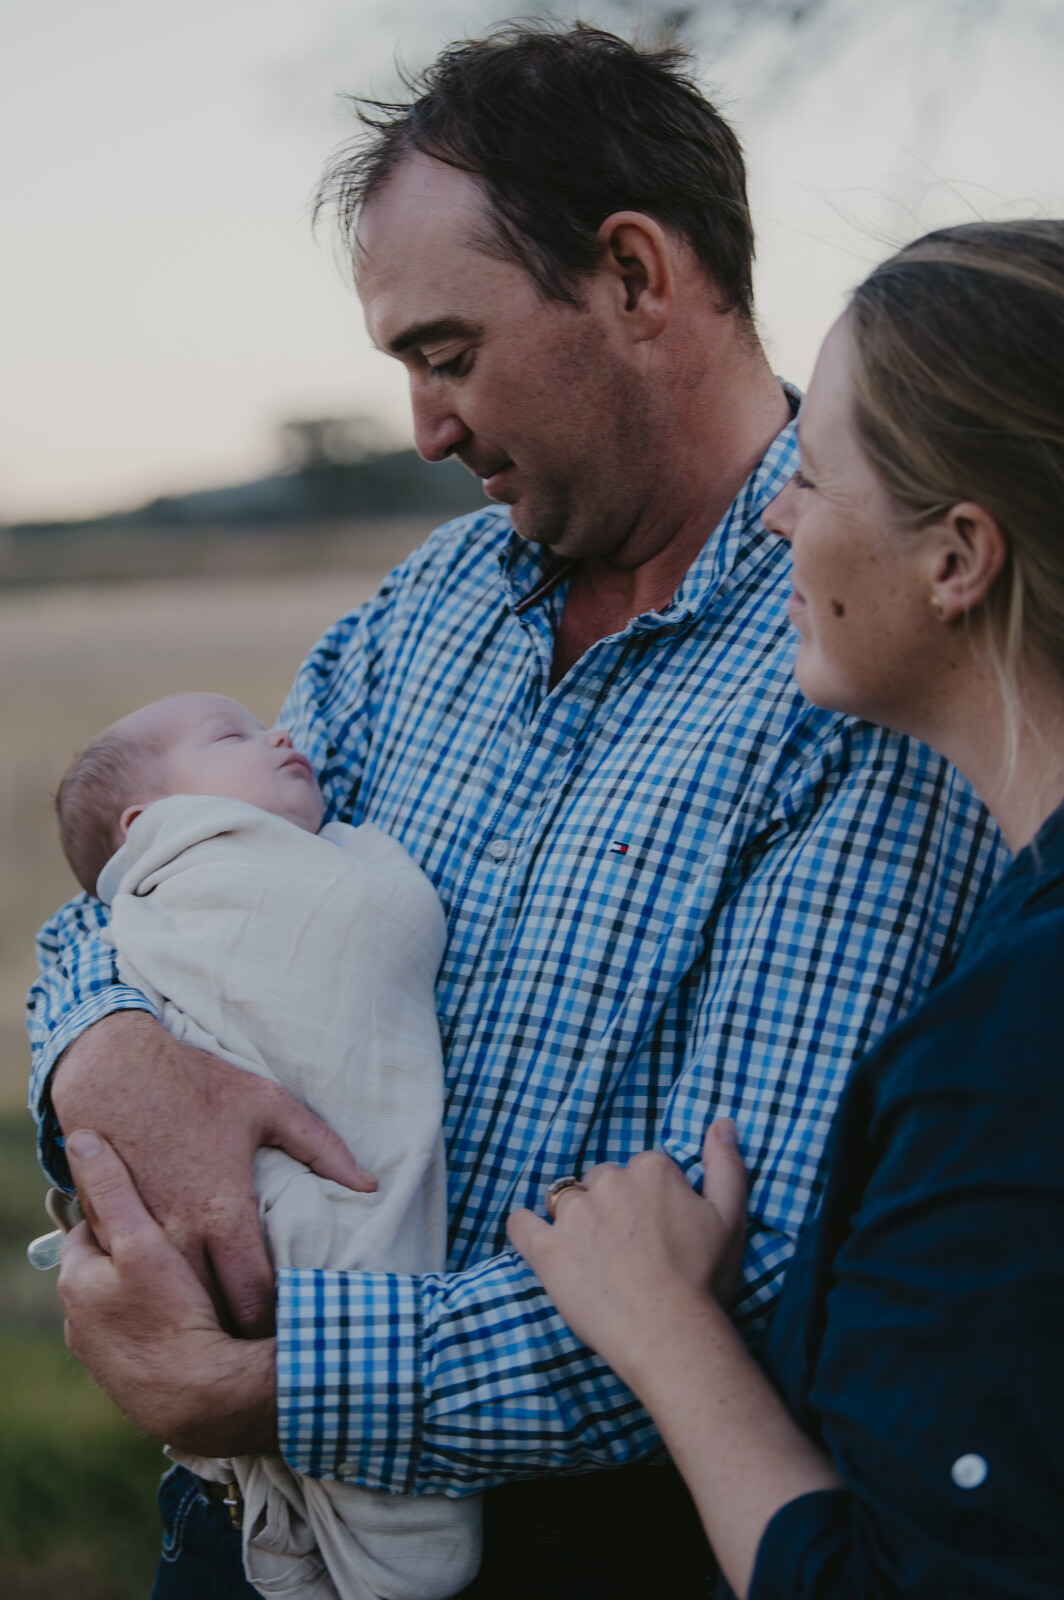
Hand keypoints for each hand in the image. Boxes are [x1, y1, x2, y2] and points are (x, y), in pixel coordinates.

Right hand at [51, 1013, 375, 1335]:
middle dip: (237, 1332)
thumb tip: (369, 1185)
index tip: (291, 1330)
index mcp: (223, 1211)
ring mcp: (137, 1237)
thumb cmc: (197, 1084)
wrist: (113, 1066)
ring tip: (227, 1329)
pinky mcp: (109, 1230)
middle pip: (212, 1313)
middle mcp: (179, 1234)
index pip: (253, 1296)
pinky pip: (134, 1277)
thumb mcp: (268, 1104)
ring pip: (170, 1305)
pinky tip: (178, 1295)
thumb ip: (323, 1148)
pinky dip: (157, 1288)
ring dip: (197, 1316)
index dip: (274, 1323)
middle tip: (264, 1340)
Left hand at [59, 1128, 276, 1455]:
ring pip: (129, 1303)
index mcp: (77, 1281)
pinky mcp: (135, 1381)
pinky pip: (147, 1335)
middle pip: (110, 1267)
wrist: (202, 1401)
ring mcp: (106, 1356)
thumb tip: (82, 1139)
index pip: (92, 1227)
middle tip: (181, 1235)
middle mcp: (81, 1323)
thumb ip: (113, 1190)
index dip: (124, 1209)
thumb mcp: (142, 1241)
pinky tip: (197, 1318)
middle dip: (138, 1250)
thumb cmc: (171, 1316)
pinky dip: (164, 1323)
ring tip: (194, 1277)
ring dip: (153, 1289)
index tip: (157, 1198)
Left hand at [507, 1121, 747, 1389]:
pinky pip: (520, 1224)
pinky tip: (538, 1241)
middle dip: (610, 1208)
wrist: (670, 1333)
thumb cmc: (704, 1280)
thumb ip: (725, 1164)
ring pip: (565, 1201)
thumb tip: (721, 1123)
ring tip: (593, 1259)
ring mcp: (573, 1214)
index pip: (642, 1170)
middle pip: (601, 1182)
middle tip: (628, 1250)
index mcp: (652, 1170)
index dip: (650, 1201)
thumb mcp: (730, 1217)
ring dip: (574, 1221)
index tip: (658, 1231)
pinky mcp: (545, 1248)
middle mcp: (609, 1181)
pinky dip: (525, 1228)